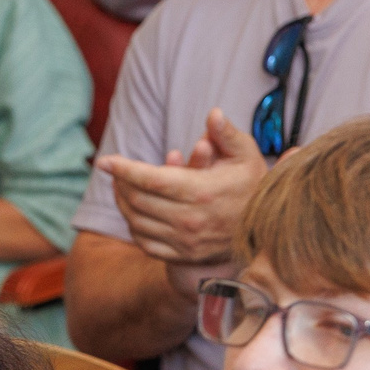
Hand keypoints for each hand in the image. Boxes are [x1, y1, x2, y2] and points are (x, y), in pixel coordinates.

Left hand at [98, 108, 267, 267]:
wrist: (266, 229)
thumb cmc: (252, 185)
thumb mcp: (247, 154)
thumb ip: (226, 134)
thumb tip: (213, 113)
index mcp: (202, 191)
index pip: (151, 180)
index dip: (123, 169)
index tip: (104, 160)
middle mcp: (190, 219)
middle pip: (138, 200)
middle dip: (121, 182)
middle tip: (115, 170)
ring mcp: (185, 241)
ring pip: (137, 222)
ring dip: (124, 203)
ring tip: (122, 188)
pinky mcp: (183, 255)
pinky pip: (146, 243)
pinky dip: (134, 227)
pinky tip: (136, 213)